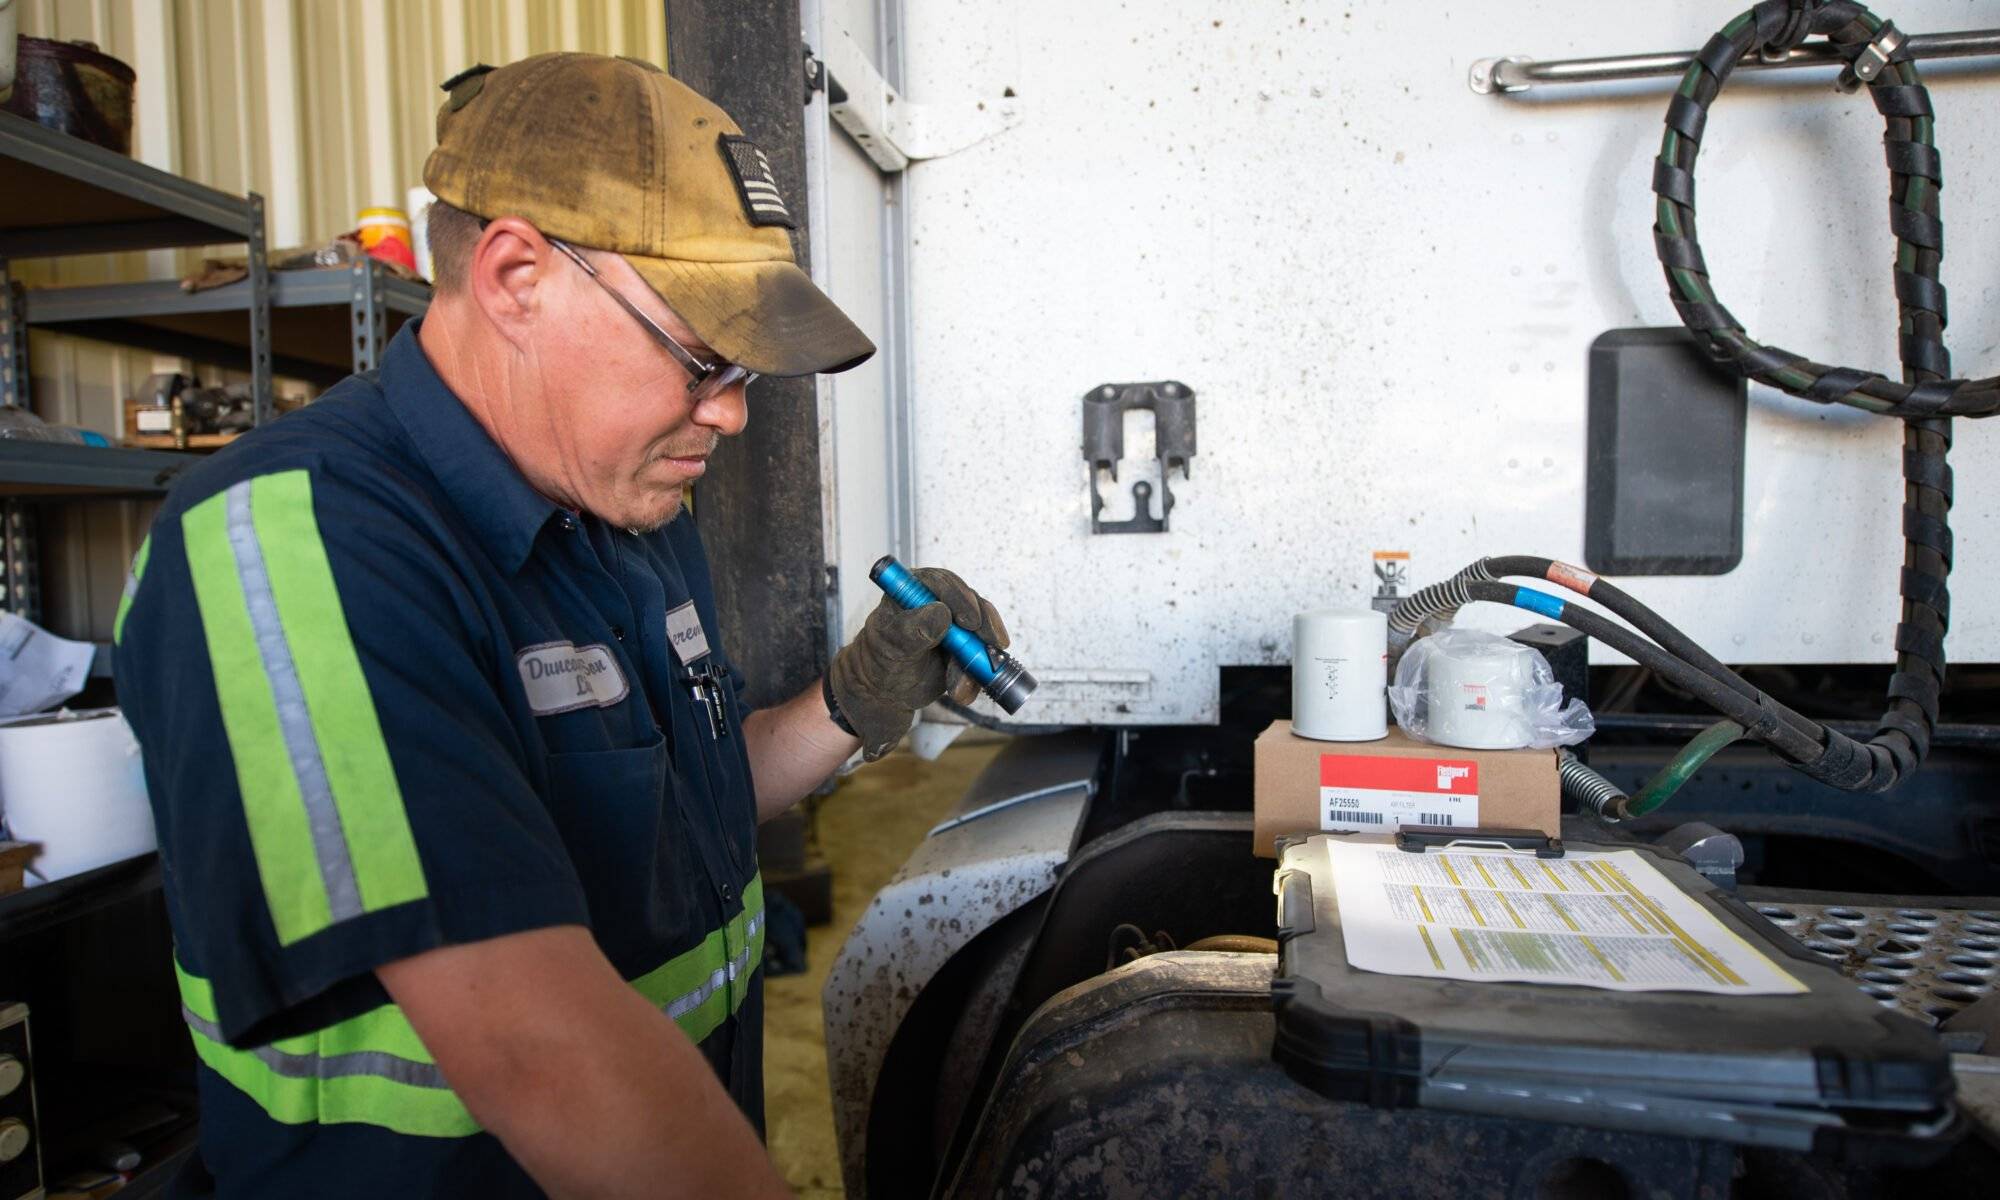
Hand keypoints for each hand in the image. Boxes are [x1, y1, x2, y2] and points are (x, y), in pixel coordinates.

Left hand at [826, 567, 1009, 760]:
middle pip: (972, 604)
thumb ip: (914, 629)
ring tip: (958, 687)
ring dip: (977, 660)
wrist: (883, 691)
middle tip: (990, 645)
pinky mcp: (966, 649)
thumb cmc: (879, 660)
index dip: (960, 599)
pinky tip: (960, 692)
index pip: (943, 584)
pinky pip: (981, 659)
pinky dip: (975, 677)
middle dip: (983, 627)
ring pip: (981, 634)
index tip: (969, 622)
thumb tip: (941, 614)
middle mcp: (940, 603)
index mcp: (915, 590)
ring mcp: (957, 626)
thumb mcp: (891, 645)